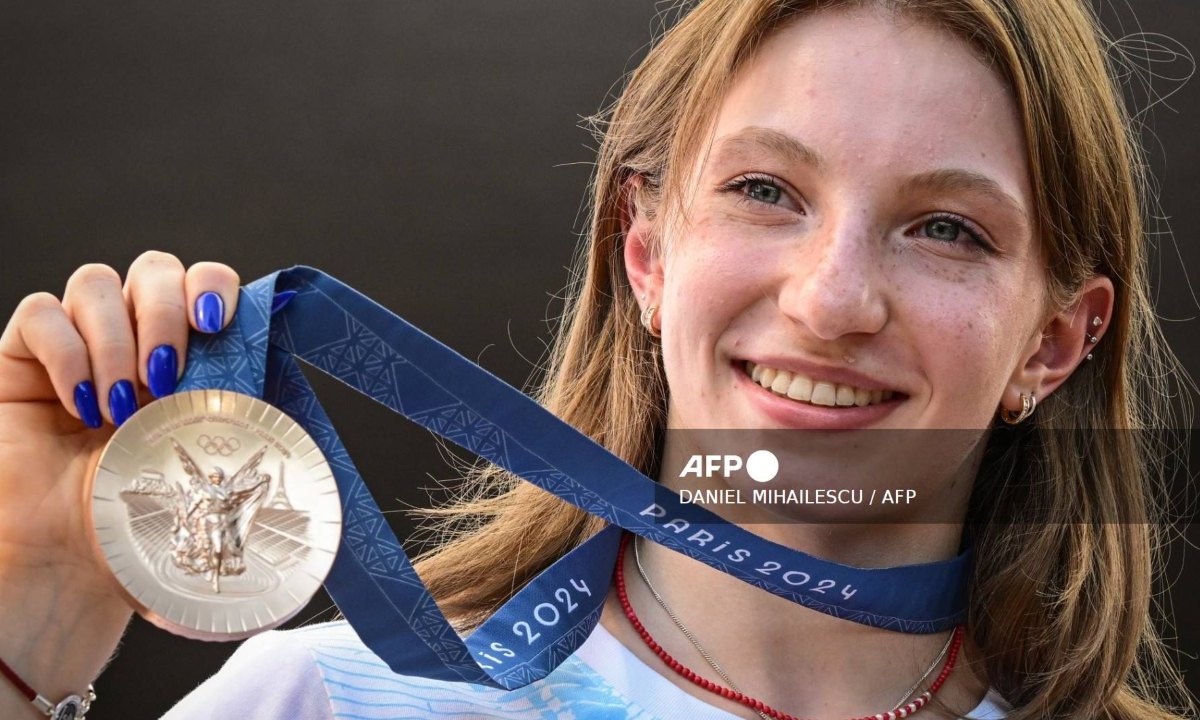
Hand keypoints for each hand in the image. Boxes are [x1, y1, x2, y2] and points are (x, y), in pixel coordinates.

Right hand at [0, 251, 239, 702]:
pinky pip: (42, 312)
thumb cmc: (144, 521)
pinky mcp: (23, 356)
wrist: (69, 562)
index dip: (213, 286)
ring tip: (120, 409)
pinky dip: (66, 351)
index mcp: (189, 357)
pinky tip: (80, 404)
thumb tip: (325, 475)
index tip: (217, 324)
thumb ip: (254, 457)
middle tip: (166, 379)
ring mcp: (78, 342)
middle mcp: (135, 338)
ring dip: (115, 340)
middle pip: (156, 267)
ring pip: (97, 282)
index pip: (206, 284)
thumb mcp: (214, 483)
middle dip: (165, 311)